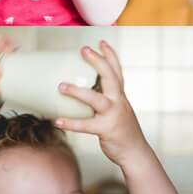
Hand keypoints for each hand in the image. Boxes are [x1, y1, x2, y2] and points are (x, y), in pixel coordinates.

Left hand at [55, 42, 148, 168]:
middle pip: (109, 76)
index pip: (117, 70)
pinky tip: (58, 120)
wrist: (135, 152)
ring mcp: (113, 114)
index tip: (101, 41)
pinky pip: (86, 125)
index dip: (110, 55)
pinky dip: (71, 123)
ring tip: (61, 86)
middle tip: (84, 49)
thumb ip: (106, 99)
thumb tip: (85, 92)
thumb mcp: (119, 109)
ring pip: (95, 99)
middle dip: (97, 61)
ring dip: (77, 91)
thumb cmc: (123, 130)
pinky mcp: (106, 129)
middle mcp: (118, 101)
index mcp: (120, 95)